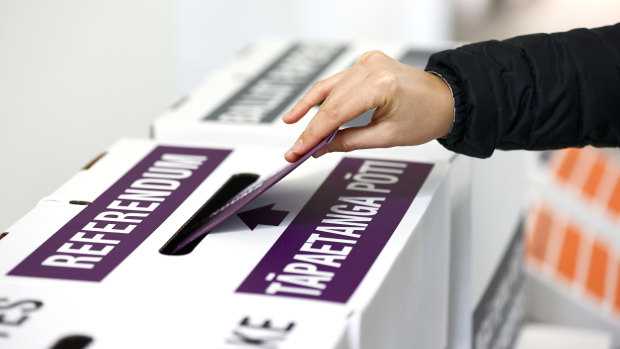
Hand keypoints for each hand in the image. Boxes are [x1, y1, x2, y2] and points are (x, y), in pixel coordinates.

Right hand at [282, 50, 453, 161]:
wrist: (446, 100)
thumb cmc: (426, 117)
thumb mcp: (386, 137)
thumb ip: (349, 141)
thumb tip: (321, 148)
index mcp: (380, 85)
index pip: (335, 112)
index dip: (312, 134)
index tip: (298, 150)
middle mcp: (372, 68)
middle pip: (329, 100)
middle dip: (310, 126)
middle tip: (295, 147)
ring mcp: (369, 62)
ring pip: (329, 87)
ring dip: (310, 107)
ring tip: (291, 123)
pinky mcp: (368, 62)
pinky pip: (338, 81)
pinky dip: (324, 97)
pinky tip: (308, 108)